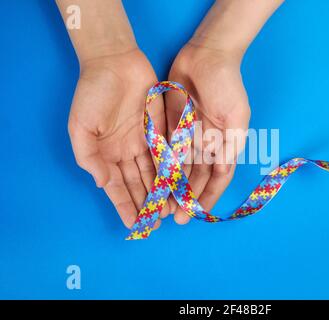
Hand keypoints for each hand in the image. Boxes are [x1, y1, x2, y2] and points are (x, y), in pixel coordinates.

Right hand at [68, 49, 167, 228]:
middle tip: (157, 222)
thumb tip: (102, 184)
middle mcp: (126, 152)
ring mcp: (144, 141)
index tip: (134, 224)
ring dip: (161, 192)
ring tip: (170, 210)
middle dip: (147, 203)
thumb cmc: (92, 93)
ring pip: (155, 173)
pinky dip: (172, 170)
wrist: (114, 62)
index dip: (125, 205)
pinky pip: (167, 154)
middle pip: (138, 183)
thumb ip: (89, 157)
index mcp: (105, 154)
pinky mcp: (160, 129)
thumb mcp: (80, 127)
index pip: (117, 186)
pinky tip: (178, 185)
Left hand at [164, 41, 250, 223]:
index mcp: (224, 145)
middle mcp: (207, 145)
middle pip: (196, 177)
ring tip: (161, 204)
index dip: (207, 196)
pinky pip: (166, 150)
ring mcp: (188, 136)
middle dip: (186, 196)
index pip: (217, 178)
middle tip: (174, 216)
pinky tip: (153, 180)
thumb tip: (223, 174)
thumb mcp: (236, 117)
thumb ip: (230, 145)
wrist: (207, 55)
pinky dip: (161, 167)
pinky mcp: (171, 126)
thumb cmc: (227, 85)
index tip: (195, 213)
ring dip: (172, 187)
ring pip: (180, 168)